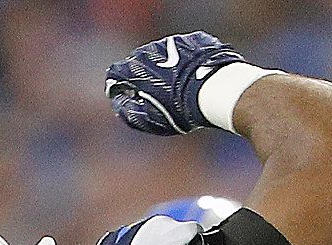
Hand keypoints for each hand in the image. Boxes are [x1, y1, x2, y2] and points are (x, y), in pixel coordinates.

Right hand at [105, 32, 250, 135]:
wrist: (216, 88)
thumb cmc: (181, 108)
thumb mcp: (151, 118)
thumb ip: (129, 112)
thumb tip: (120, 103)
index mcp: (134, 68)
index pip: (115, 73)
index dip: (119, 86)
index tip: (127, 96)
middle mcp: (149, 50)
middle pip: (139, 62)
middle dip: (143, 77)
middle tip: (158, 95)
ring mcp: (171, 42)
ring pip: (163, 54)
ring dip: (167, 67)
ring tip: (180, 87)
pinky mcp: (193, 40)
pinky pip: (186, 50)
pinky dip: (187, 61)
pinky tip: (197, 76)